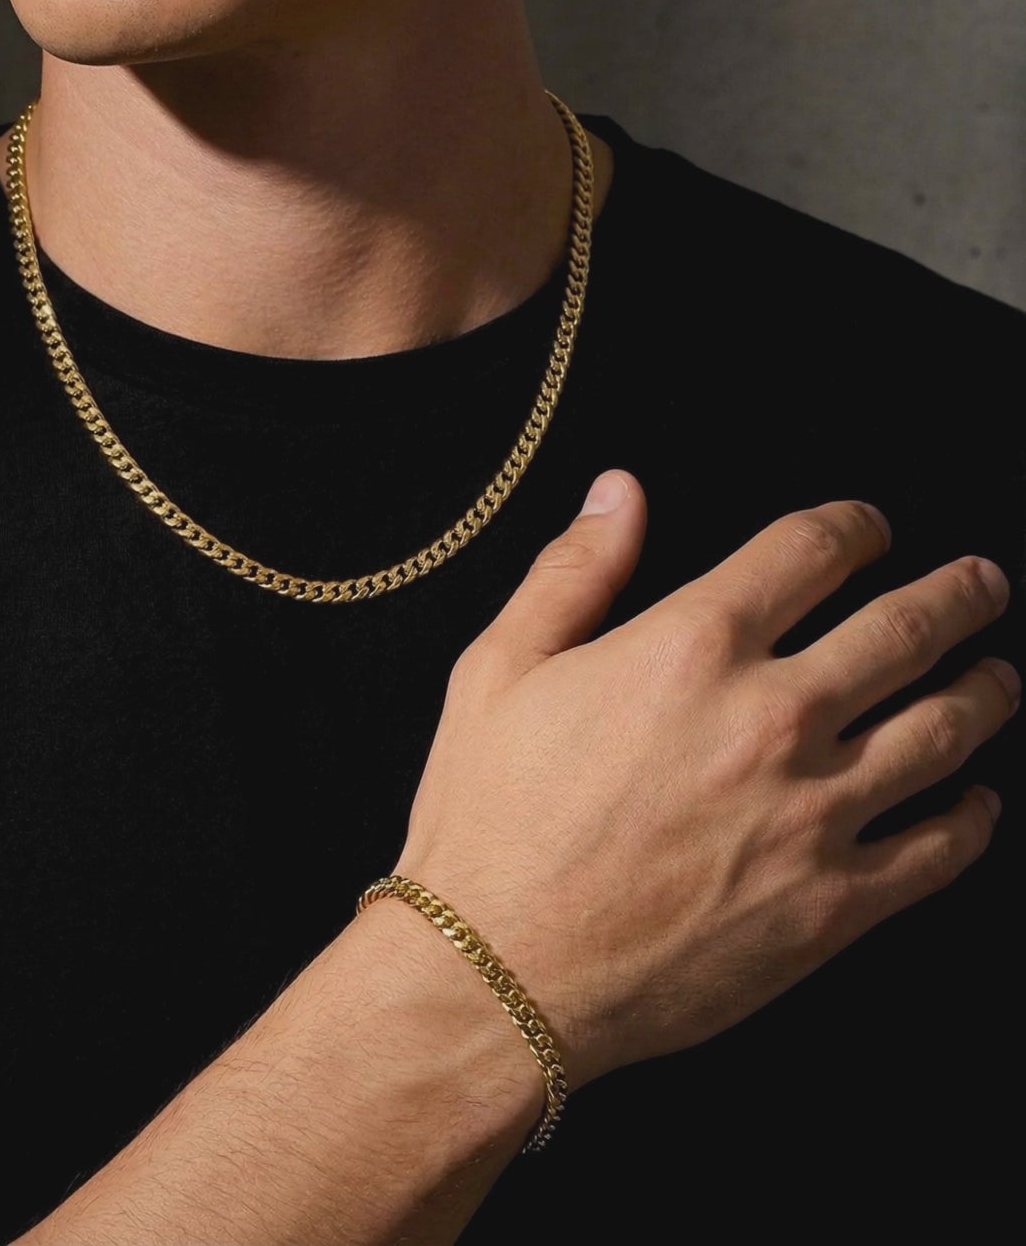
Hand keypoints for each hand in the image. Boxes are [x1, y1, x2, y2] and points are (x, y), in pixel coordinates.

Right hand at [394, 470, 1016, 1087]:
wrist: (499, 971)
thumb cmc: (489, 817)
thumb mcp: (497, 669)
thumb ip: (572, 571)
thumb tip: (620, 492)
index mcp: (692, 646)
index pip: (811, 550)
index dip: (854, 526)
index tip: (869, 528)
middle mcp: (773, 717)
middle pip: (905, 629)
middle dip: (954, 594)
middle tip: (979, 584)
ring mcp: (814, 814)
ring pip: (944, 731)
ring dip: (985, 692)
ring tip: (998, 677)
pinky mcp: (831, 906)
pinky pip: (937, 851)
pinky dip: (971, 819)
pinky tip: (977, 801)